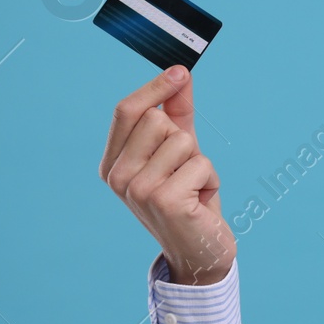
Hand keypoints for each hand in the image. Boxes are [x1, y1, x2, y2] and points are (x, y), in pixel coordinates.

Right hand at [99, 65, 235, 284]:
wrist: (201, 252)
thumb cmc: (190, 199)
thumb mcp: (180, 152)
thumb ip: (177, 113)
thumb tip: (180, 72)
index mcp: (113, 164)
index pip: (127, 111)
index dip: (155, 87)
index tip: (181, 71)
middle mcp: (118, 177)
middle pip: (158, 119)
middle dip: (185, 139)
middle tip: (185, 171)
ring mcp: (137, 189)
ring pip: (183, 140)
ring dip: (201, 162)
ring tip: (194, 188)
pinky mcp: (165, 200)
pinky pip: (201, 162)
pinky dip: (211, 179)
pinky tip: (201, 202)